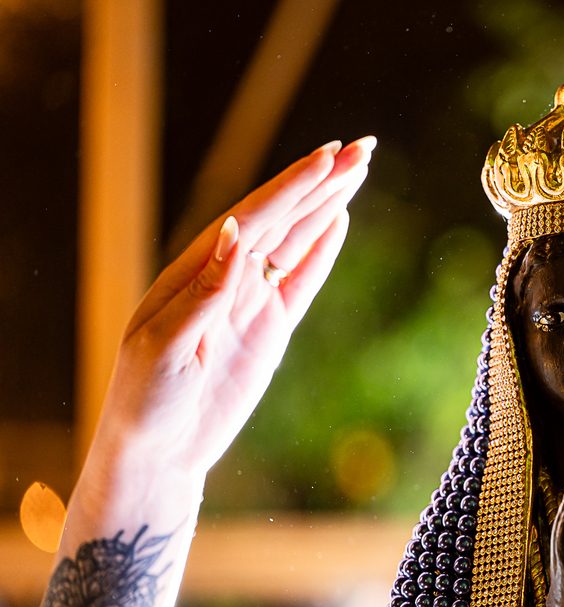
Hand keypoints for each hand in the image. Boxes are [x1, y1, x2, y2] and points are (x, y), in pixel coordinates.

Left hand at [83, 137, 374, 482]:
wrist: (158, 449)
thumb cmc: (146, 398)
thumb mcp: (166, 346)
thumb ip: (206, 291)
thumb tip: (238, 232)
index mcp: (196, 272)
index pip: (252, 218)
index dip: (291, 188)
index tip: (326, 160)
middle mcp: (226, 277)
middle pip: (282, 218)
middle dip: (321, 181)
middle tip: (362, 147)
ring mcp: (250, 302)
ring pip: (297, 241)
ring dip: (328, 204)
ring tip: (360, 169)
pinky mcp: (269, 330)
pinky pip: (302, 281)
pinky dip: (321, 251)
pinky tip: (339, 219)